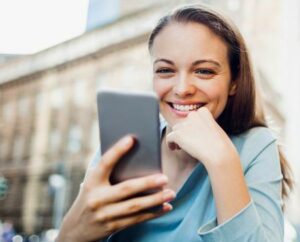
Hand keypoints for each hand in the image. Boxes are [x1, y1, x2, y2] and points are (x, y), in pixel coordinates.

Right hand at [57, 136, 174, 241]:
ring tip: (171, 193)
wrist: (76, 229)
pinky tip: (165, 207)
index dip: (117, 151)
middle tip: (164, 178)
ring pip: (134, 206)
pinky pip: (137, 219)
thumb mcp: (93, 183)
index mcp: (92, 182)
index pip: (105, 163)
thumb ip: (108, 171)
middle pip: (126, 189)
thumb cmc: (90, 197)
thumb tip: (135, 156)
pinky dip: (153, 213)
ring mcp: (105, 214)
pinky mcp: (113, 227)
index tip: (132, 139)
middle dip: (147, 183)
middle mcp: (97, 198)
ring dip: (155, 200)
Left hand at [166, 107, 237, 166]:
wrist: (218, 153)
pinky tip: (173, 149)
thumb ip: (203, 126)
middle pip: (183, 123)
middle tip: (188, 143)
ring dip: (178, 138)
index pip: (192, 117)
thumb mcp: (215, 130)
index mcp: (203, 111)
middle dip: (184, 132)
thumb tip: (192, 131)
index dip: (191, 127)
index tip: (194, 136)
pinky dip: (170, 143)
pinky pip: (169, 138)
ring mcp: (184, 124)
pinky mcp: (177, 134)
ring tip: (182, 147)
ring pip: (176, 130)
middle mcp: (193, 115)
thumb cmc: (221, 145)